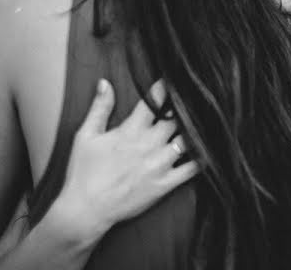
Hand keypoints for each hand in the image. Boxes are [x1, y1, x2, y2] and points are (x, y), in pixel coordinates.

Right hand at [53, 79, 198, 239]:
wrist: (86, 210)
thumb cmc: (83, 173)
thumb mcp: (86, 136)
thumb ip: (99, 108)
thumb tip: (105, 83)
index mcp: (131, 130)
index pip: (154, 101)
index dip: (166, 88)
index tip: (174, 80)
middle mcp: (149, 144)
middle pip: (177, 118)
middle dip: (184, 108)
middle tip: (192, 100)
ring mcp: (159, 165)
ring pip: (187, 140)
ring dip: (194, 130)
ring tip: (203, 120)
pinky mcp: (165, 184)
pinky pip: (191, 169)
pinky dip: (201, 158)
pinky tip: (208, 149)